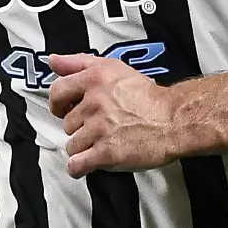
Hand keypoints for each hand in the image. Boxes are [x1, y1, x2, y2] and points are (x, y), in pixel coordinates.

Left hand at [46, 53, 177, 177]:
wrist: (173, 120)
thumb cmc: (148, 96)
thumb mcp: (114, 67)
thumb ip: (79, 62)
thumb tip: (54, 60)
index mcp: (95, 79)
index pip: (57, 91)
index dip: (58, 104)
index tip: (63, 109)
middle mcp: (95, 102)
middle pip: (67, 123)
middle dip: (80, 127)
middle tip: (98, 125)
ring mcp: (99, 128)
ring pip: (72, 145)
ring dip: (84, 147)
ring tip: (102, 141)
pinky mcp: (106, 152)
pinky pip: (77, 164)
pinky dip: (80, 167)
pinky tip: (89, 162)